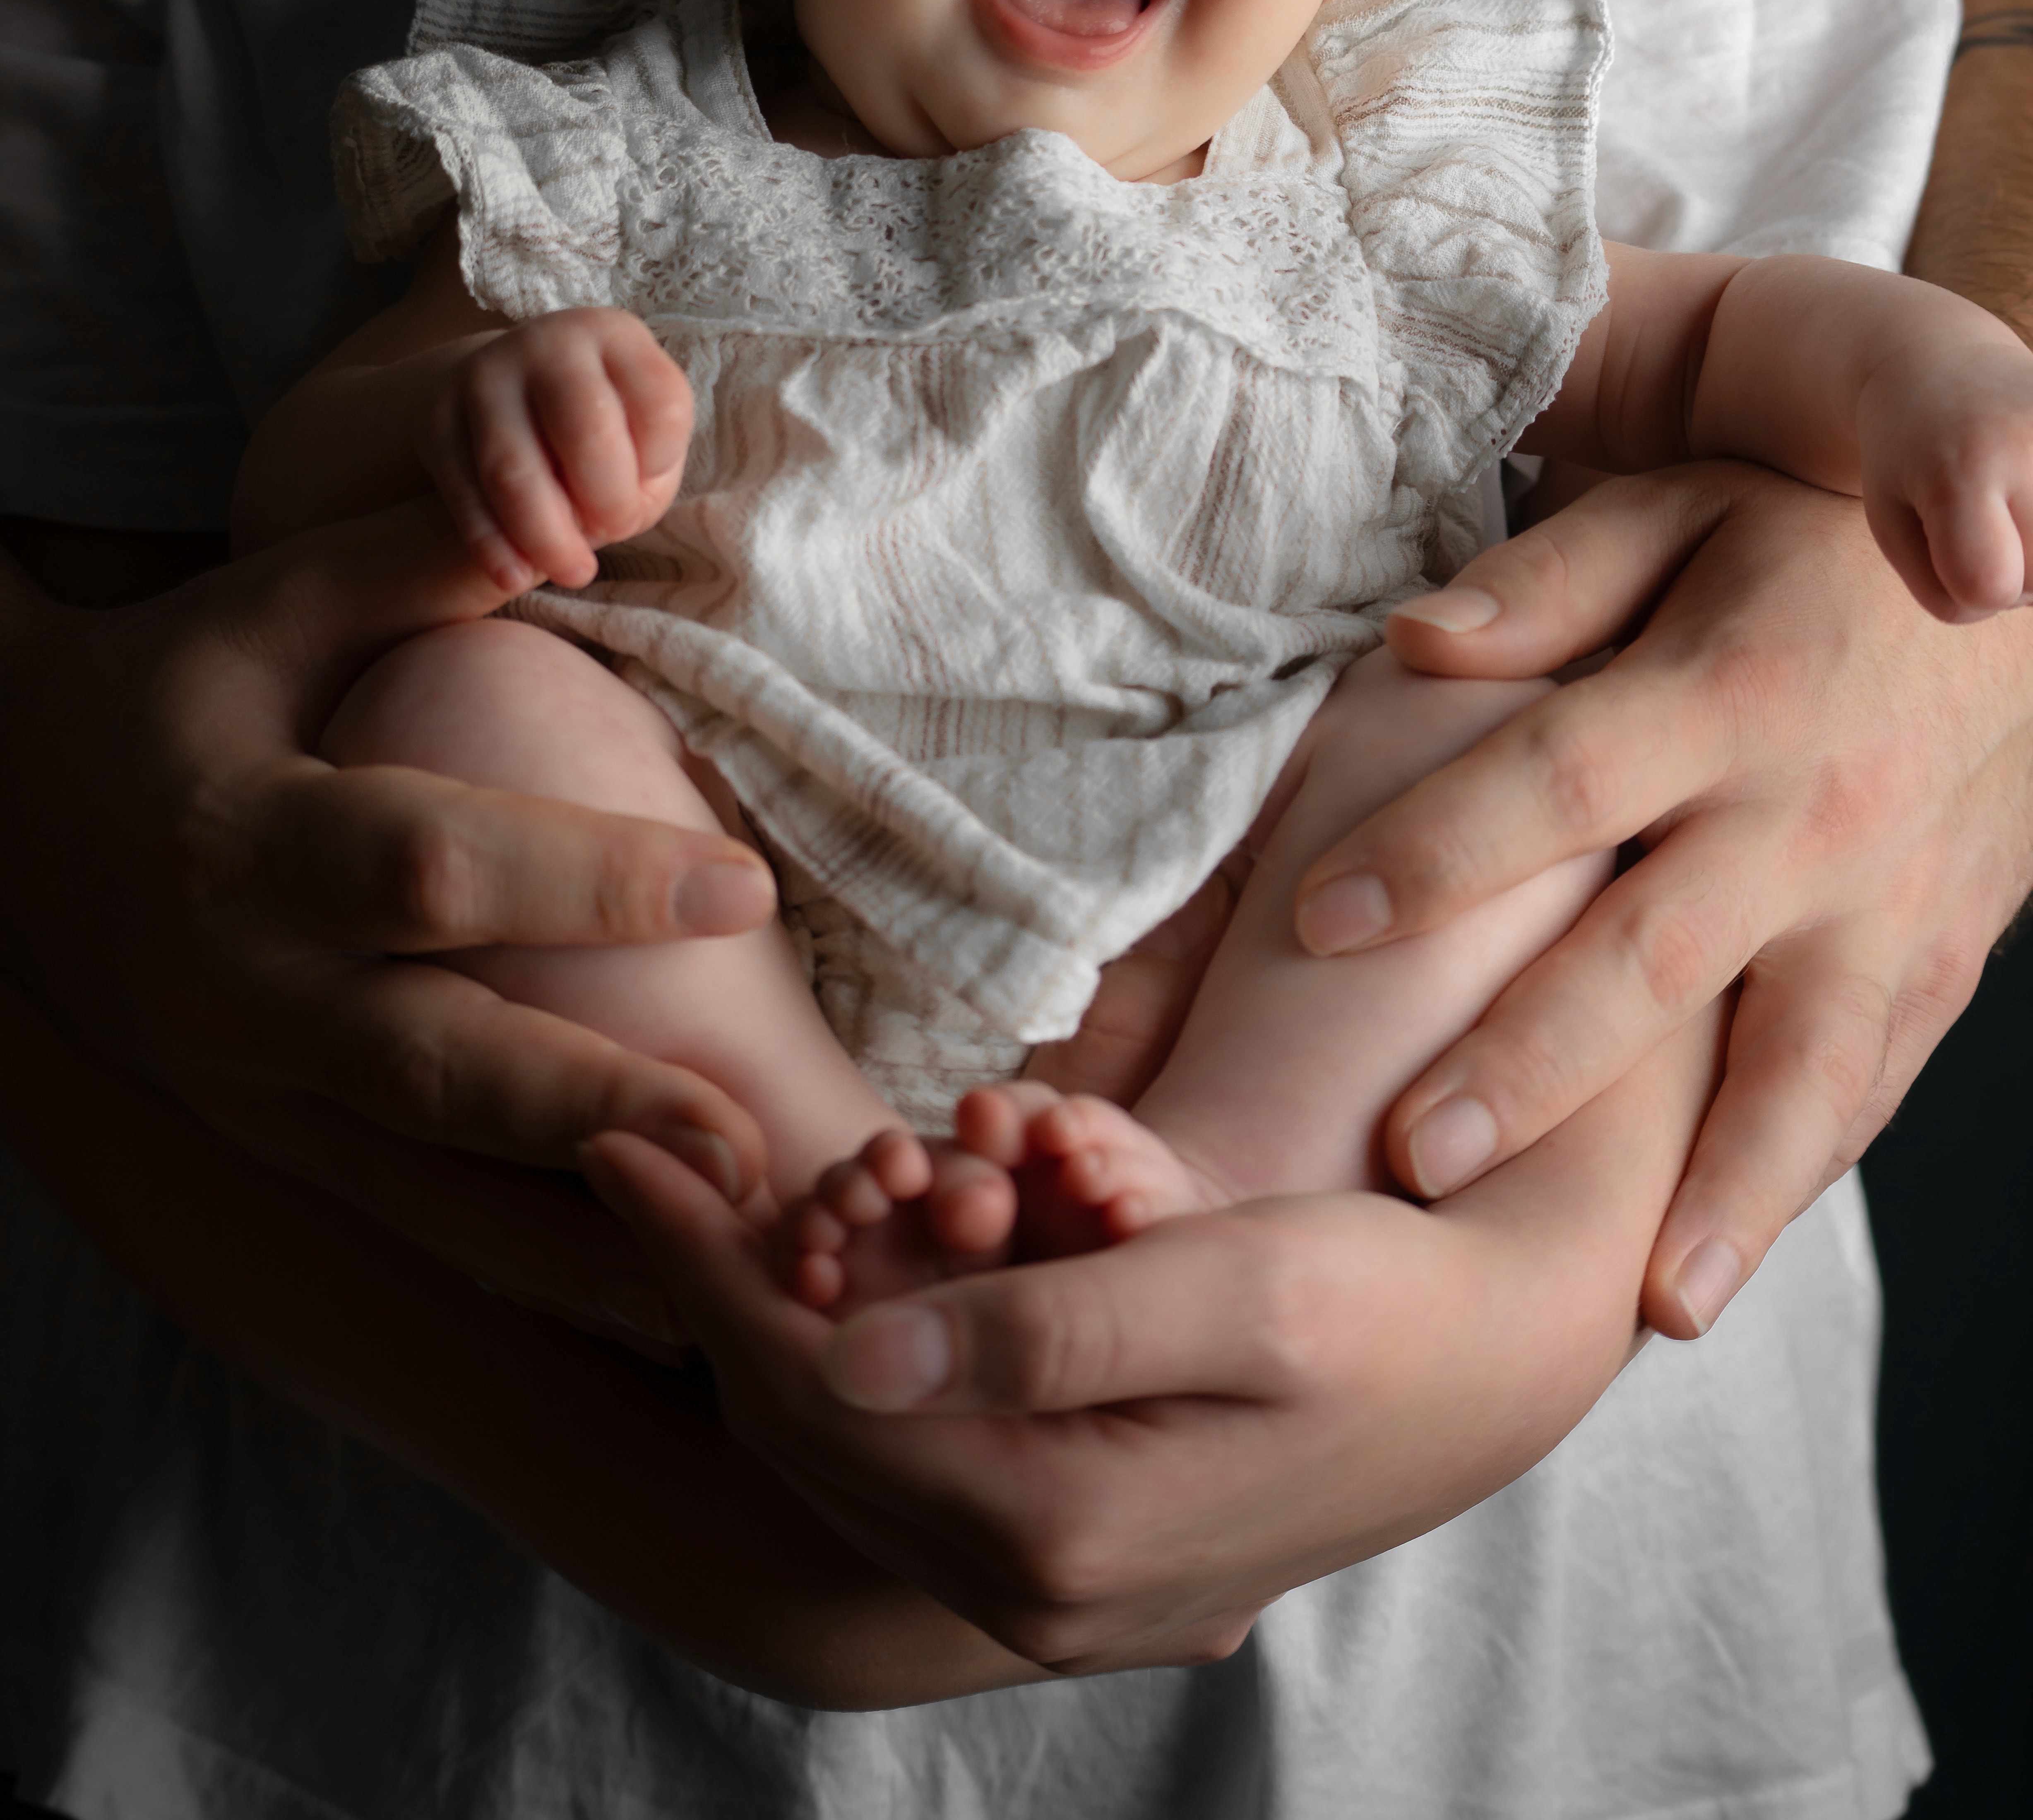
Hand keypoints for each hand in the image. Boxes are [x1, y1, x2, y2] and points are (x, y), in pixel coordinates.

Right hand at [0, 496, 777, 1344]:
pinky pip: (404, 1221)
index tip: (740, 884)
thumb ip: (413, 557)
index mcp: (245, 838)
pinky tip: (644, 1299)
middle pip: (430, 1066)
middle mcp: (245, 985)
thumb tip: (570, 511)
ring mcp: (249, 1086)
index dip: (581, 878)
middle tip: (751, 1139)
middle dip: (592, 1107)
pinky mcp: (267, 1141)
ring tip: (731, 1255)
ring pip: (423, 1187)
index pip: (429, 867)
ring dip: (577, 1235)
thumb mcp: (266, 600)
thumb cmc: (166, 682)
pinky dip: (523, 1267)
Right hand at [417, 308, 691, 591]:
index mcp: (613, 336)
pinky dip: (491, 543)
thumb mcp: (640, 432)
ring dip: (546, 536)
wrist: (505, 391)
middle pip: (585, 430)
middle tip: (615, 532)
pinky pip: (463, 492)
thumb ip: (642, 472)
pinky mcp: (437, 419)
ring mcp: (484, 377)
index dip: (662, 456)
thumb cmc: (599, 427)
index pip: (660, 400)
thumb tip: (593, 523)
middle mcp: (548, 343)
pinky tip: (514, 575)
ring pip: (513, 469)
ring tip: (574, 572)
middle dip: (608, 500)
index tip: (649, 479)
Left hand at [581, 1004, 1713, 1671]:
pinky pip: (918, 1443)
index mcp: (1059, 1530)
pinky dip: (869, 1344)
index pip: (809, 1395)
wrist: (1495, 1368)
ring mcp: (1051, 1585)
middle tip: (659, 1150)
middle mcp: (1035, 1591)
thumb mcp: (1234, 1290)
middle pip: (807, 1427)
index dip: (702, 1264)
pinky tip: (859, 1252)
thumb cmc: (1382, 1302)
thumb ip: (1044, 1332)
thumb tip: (850, 1359)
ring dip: (795, 1308)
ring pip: (851, 1439)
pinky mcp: (1077, 1542)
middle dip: (727, 1280)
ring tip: (740, 1187)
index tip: (621, 1142)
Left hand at [1294, 463, 2032, 1335]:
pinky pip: (1869, 1087)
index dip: (1436, 851)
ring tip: (1645, 1304)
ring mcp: (1887, 906)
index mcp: (1728, 690)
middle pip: (1655, 958)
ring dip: (1722, 1194)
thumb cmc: (1806, 535)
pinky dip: (1801, 1184)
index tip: (1314, 921)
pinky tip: (1725, 1270)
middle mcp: (1809, 815)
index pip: (1556, 782)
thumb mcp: (1684, 507)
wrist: (2023, 587)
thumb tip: (1412, 639)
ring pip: (1799, 1069)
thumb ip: (1551, 576)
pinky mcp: (1935, 962)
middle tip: (1414, 1159)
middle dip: (1534, 1067)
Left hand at [1856, 323, 2032, 619]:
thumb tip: (2030, 597)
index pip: (1986, 585)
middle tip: (1980, 513)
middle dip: (2008, 572)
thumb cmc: (1909, 459)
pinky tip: (2032, 488)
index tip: (1947, 536)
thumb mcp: (1894, 526)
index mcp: (1961, 471)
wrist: (1945, 366)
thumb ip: (1948, 591)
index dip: (1963, 585)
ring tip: (2015, 502)